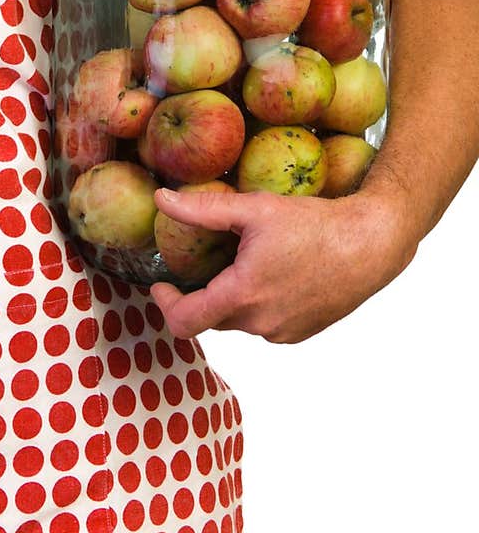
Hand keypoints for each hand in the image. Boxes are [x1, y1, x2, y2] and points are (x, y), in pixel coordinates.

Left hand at [149, 177, 414, 342]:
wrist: (371, 244)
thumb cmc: (315, 224)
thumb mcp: (255, 209)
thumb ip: (203, 209)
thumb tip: (161, 199)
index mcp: (243, 295)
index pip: (185, 321)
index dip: (165, 304)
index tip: (161, 283)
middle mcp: (260, 323)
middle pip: (210, 318)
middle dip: (200, 294)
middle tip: (203, 261)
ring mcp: (282, 332)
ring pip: (238, 320)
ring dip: (230, 298)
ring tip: (242, 260)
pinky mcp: (300, 333)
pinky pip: (263, 323)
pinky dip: (256, 303)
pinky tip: (271, 272)